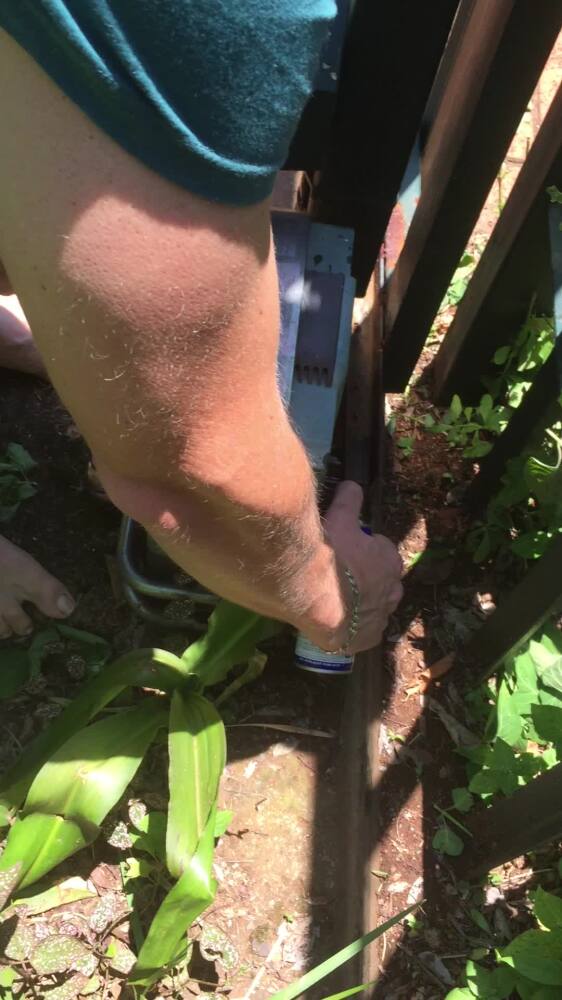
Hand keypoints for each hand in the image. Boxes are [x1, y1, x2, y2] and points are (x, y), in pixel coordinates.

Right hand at [323, 480, 402, 652]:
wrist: (312, 592)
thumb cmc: (328, 552)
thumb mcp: (339, 518)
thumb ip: (348, 501)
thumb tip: (352, 484)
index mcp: (389, 560)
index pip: (383, 553)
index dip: (364, 551)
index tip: (347, 550)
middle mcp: (391, 590)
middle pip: (384, 583)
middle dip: (369, 579)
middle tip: (342, 575)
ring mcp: (380, 617)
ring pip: (377, 609)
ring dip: (363, 605)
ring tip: (339, 601)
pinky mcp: (367, 640)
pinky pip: (365, 634)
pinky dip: (355, 630)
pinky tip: (338, 624)